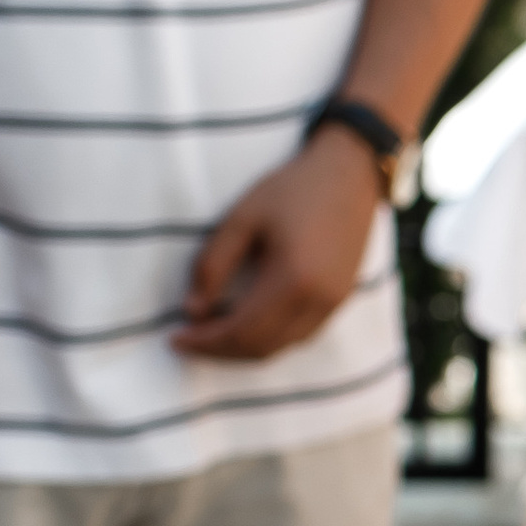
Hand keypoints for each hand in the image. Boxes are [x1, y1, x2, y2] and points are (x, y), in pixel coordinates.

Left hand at [174, 128, 382, 363]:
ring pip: (281, 347)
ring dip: (243, 349)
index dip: (205, 341)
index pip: (241, 331)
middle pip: (261, 348)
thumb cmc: (293, 189)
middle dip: (220, 351)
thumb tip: (193, 310)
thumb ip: (212, 265)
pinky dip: (268, 339)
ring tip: (212, 334)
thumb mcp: (241, 218)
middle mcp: (318, 301)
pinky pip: (299, 336)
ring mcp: (333, 304)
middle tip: (188, 340)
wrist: (350, 174)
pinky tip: (247, 324)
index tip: (175, 338)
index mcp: (293, 280)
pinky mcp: (339, 300)